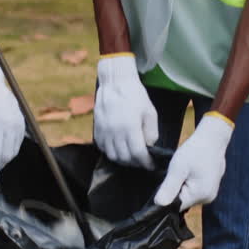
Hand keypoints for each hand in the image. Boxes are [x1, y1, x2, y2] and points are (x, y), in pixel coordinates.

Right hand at [93, 54, 158, 168]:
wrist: (115, 83)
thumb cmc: (135, 96)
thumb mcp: (150, 112)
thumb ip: (151, 132)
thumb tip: (149, 147)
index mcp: (130, 127)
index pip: (138, 154)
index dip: (146, 163)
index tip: (151, 165)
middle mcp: (115, 132)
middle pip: (125, 158)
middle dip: (136, 164)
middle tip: (143, 162)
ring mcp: (104, 131)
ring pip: (113, 156)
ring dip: (123, 161)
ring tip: (131, 158)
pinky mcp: (97, 129)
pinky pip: (103, 149)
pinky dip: (112, 153)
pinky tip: (119, 149)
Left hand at [153, 113, 233, 209]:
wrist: (213, 139)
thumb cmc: (195, 150)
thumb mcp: (178, 167)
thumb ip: (168, 187)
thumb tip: (158, 204)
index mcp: (200, 195)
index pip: (175, 206)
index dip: (167, 195)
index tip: (166, 181)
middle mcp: (207, 199)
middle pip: (182, 202)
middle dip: (174, 190)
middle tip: (175, 172)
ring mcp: (210, 195)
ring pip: (187, 196)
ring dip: (181, 186)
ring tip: (184, 170)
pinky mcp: (210, 189)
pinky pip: (193, 191)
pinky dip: (188, 184)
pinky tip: (189, 172)